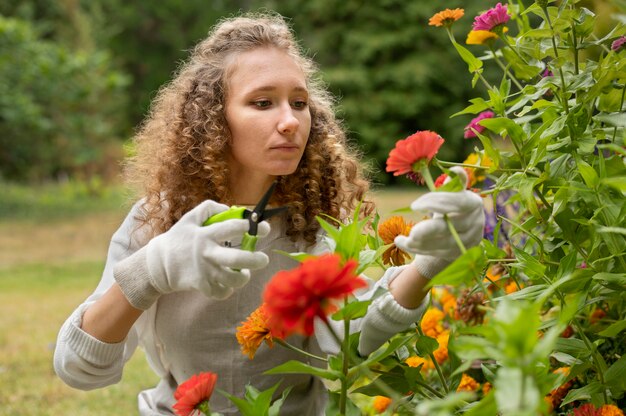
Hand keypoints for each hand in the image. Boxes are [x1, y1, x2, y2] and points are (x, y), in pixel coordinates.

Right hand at [145, 200, 269, 298]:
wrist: (157, 264)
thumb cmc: (177, 239)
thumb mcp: (190, 218)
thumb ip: (209, 209)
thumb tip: (231, 209)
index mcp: (205, 234)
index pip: (232, 227)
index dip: (251, 226)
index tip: (264, 228)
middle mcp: (207, 253)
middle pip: (237, 258)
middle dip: (255, 259)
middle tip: (264, 259)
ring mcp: (204, 272)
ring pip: (232, 279)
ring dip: (243, 277)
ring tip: (245, 272)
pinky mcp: (201, 286)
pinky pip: (221, 292)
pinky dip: (228, 290)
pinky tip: (228, 283)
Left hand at [394, 167, 484, 278]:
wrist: (461, 231)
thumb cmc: (452, 206)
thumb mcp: (452, 193)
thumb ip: (452, 184)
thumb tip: (454, 171)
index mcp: (473, 203)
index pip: (457, 202)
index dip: (436, 202)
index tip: (413, 205)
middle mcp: (474, 223)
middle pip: (450, 228)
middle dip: (428, 230)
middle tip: (411, 232)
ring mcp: (467, 241)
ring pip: (442, 244)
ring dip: (419, 242)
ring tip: (400, 239)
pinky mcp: (458, 254)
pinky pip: (436, 253)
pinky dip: (418, 249)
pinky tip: (402, 243)